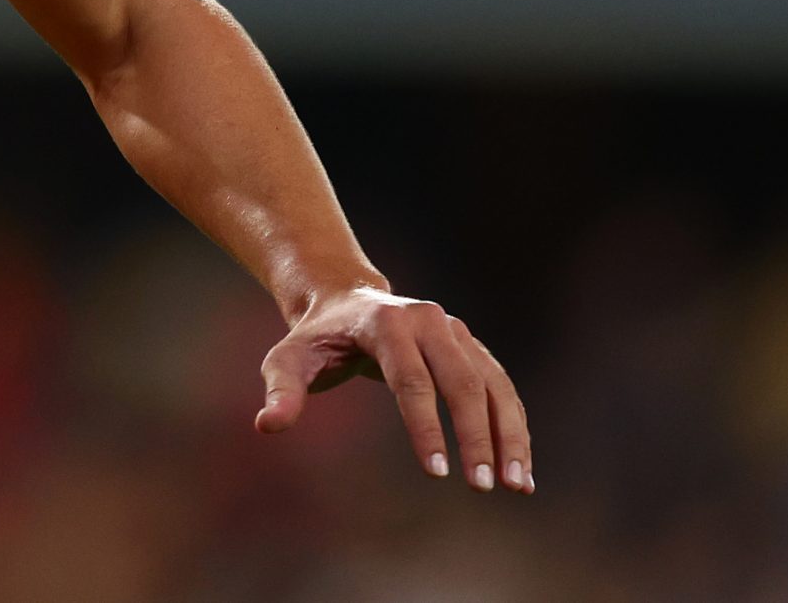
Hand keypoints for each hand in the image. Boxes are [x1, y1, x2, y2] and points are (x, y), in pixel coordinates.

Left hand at [256, 286, 531, 494]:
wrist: (344, 299)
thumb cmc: (315, 338)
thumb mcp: (288, 359)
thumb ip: (281, 390)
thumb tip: (268, 426)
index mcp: (385, 321)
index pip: (411, 378)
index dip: (424, 426)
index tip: (436, 472)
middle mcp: (428, 320)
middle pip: (461, 381)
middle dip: (474, 436)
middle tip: (478, 487)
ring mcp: (455, 331)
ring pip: (492, 385)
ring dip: (508, 435)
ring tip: (516, 485)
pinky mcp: (471, 347)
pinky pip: (500, 388)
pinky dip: (513, 426)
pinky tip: (519, 468)